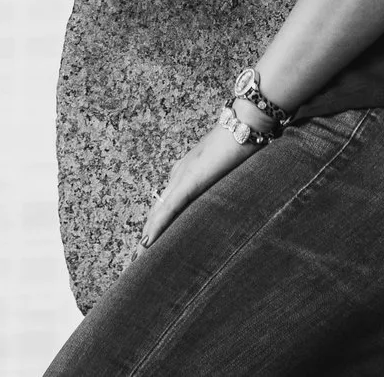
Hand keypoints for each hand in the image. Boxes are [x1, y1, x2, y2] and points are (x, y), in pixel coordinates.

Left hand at [141, 114, 262, 245]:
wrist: (245, 123)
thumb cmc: (242, 144)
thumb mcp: (229, 172)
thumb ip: (222, 186)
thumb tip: (227, 204)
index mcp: (186, 173)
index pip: (166, 204)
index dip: (157, 224)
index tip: (150, 245)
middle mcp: (178, 175)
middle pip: (157, 211)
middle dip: (147, 235)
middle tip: (138, 259)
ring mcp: (181, 177)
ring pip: (157, 213)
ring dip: (147, 236)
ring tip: (138, 258)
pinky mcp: (189, 181)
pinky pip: (168, 209)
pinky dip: (156, 227)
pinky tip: (148, 242)